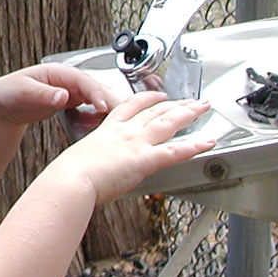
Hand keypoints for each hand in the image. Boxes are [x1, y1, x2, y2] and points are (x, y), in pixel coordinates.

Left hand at [0, 62, 128, 127]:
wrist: (3, 102)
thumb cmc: (10, 93)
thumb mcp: (24, 93)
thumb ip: (44, 95)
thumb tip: (64, 96)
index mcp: (58, 72)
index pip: (83, 80)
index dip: (96, 92)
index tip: (104, 106)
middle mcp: (68, 80)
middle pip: (96, 88)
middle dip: (110, 100)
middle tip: (124, 116)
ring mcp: (72, 91)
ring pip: (96, 98)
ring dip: (108, 108)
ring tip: (121, 122)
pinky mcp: (72, 102)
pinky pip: (90, 108)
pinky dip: (99, 116)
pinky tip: (105, 127)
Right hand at [56, 91, 215, 200]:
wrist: (71, 180)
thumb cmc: (70, 174)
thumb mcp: (80, 157)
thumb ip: (93, 158)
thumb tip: (91, 165)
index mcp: (108, 129)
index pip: (131, 106)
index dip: (148, 98)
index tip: (158, 95)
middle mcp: (124, 132)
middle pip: (154, 110)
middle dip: (175, 103)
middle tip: (191, 100)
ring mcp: (136, 143)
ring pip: (168, 123)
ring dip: (188, 113)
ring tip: (203, 108)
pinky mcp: (145, 159)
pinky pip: (175, 150)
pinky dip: (194, 146)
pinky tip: (207, 142)